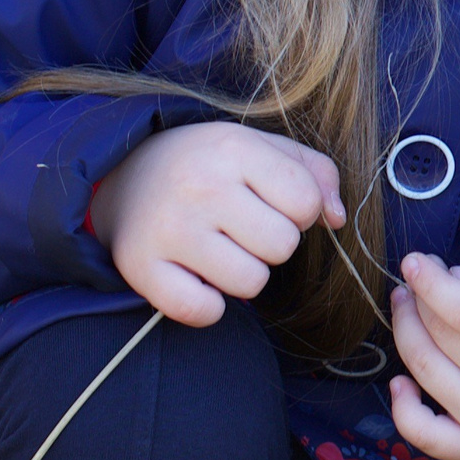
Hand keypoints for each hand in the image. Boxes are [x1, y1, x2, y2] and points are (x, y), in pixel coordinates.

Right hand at [88, 122, 343, 327]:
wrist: (122, 175)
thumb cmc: (209, 165)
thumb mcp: (262, 149)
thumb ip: (315, 174)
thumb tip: (337, 219)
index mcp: (234, 148)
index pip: (306, 201)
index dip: (300, 211)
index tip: (272, 204)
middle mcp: (200, 186)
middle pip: (283, 246)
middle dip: (272, 242)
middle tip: (241, 228)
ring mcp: (169, 229)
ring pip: (251, 283)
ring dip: (242, 274)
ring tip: (218, 249)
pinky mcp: (142, 268)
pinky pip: (202, 311)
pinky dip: (207, 306)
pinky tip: (196, 278)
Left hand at [387, 257, 459, 459]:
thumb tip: (452, 279)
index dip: (431, 283)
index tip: (413, 261)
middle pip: (441, 337)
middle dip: (419, 299)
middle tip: (416, 280)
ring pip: (424, 373)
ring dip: (405, 332)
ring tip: (407, 307)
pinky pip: (423, 435)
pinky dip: (401, 408)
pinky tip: (401, 381)